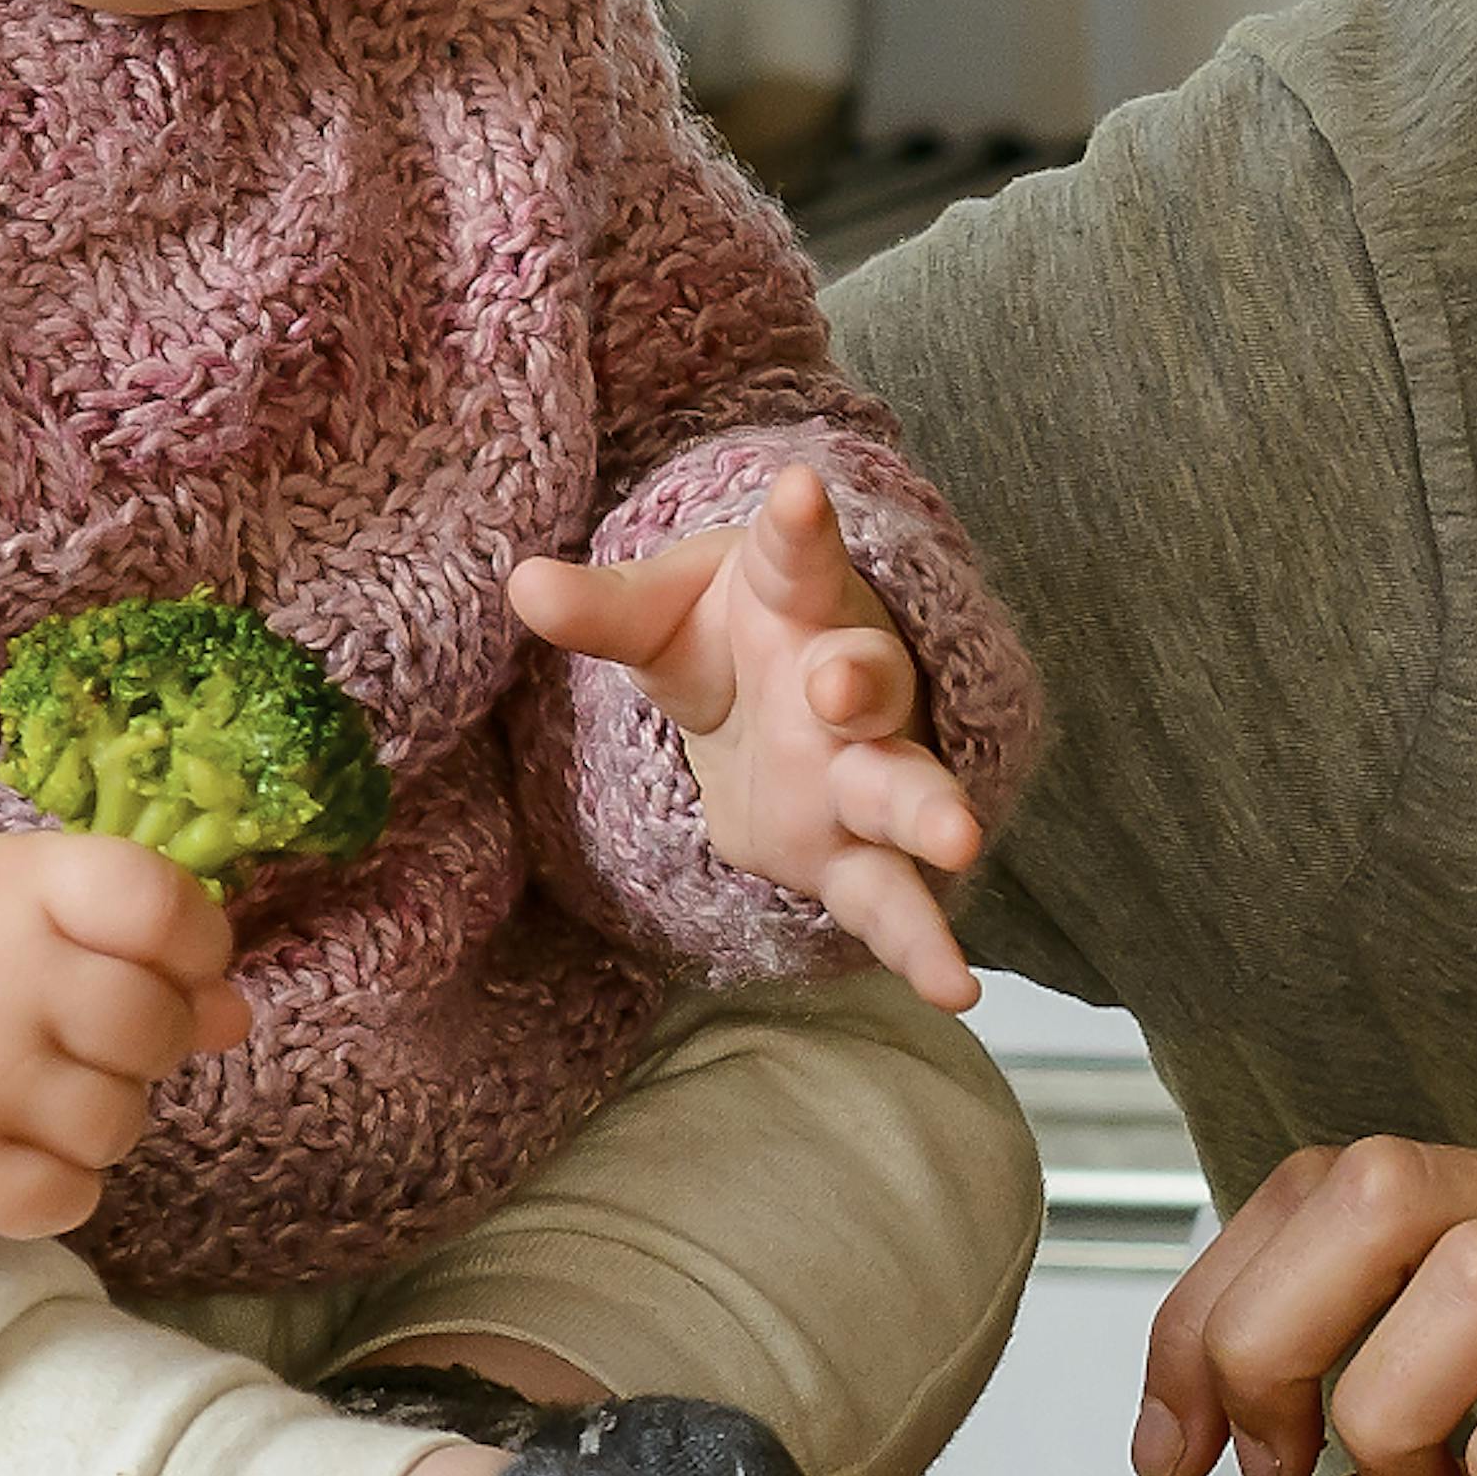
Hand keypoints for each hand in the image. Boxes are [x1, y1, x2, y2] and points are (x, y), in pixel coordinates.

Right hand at [0, 827, 250, 1238]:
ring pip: (120, 1123)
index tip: (168, 964)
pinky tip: (13, 1149)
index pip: (163, 906)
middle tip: (79, 1037)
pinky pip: (66, 1200)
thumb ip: (131, 939)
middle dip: (143, 1042)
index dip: (195, 945)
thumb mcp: (15, 900)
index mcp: (21, 883)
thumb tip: (232, 1017)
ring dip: (97, 1117)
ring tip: (32, 1089)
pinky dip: (57, 1187)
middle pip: (154, 1028)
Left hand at [510, 464, 985, 1004]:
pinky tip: (954, 986)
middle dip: (862, 684)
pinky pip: (891, 897)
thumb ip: (602, 610)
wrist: (784, 698)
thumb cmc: (728, 635)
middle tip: (840, 687)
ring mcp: (865, 770)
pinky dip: (922, 942)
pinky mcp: (855, 851)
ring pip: (901, 790)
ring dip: (926, 813)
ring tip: (956, 843)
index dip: (799, 528)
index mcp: (803, 603)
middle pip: (868, 682)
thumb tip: (521, 583)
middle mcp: (850, 682)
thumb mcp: (662, 616)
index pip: (800, 559)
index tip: (799, 489)